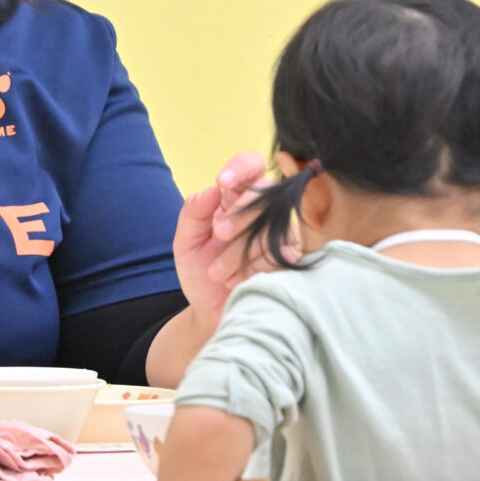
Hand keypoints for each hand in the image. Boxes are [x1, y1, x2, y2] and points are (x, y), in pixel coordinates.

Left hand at [173, 151, 287, 325]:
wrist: (213, 314)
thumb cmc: (201, 274)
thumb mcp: (186, 243)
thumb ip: (193, 213)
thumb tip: (212, 189)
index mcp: (236, 199)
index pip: (251, 165)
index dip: (241, 168)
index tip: (223, 182)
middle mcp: (265, 211)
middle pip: (266, 193)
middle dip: (240, 214)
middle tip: (219, 235)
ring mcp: (283, 233)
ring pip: (273, 225)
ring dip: (241, 250)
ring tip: (219, 274)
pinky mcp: (293, 258)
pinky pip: (282, 253)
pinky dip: (254, 268)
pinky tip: (238, 283)